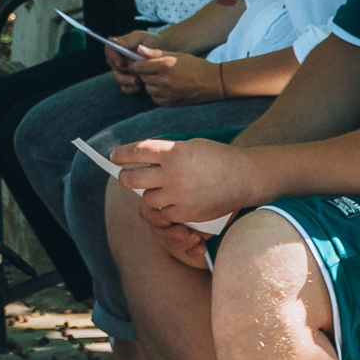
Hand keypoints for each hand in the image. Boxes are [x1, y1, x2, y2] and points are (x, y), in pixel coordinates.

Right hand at [106, 30, 161, 85]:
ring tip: (138, 81)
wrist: (166, 52)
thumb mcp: (143, 37)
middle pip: (113, 67)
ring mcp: (124, 70)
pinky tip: (139, 87)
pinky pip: (125, 88)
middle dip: (122, 73)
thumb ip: (129, 40)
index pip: (109, 49)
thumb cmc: (153, 42)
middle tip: (134, 77)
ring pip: (118, 78)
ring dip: (126, 81)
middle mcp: (119, 58)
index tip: (121, 63)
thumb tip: (113, 41)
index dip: (112, 57)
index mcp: (120, 46)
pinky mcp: (129, 81)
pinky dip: (131, 88)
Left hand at [112, 136, 255, 233]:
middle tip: (124, 175)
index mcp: (174, 152)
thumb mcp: (192, 146)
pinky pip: (165, 213)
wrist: (245, 177)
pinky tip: (176, 201)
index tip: (114, 156)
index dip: (122, 154)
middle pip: (132, 179)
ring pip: (148, 199)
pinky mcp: (186, 213)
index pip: (138, 151)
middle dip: (124, 177)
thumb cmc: (218, 157)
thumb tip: (142, 159)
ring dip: (151, 193)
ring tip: (162, 188)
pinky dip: (168, 208)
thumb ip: (168, 152)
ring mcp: (179, 195)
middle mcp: (173, 174)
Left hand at [132, 49, 227, 107]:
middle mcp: (164, 81)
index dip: (135, 64)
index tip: (135, 63)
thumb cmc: (195, 66)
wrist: (214, 83)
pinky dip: (157, 93)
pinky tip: (166, 88)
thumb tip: (138, 49)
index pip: (139, 66)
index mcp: (165, 66)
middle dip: (144, 73)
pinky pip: (155, 98)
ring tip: (162, 78)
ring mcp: (167, 94)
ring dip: (151, 83)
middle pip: (142, 77)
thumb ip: (155, 53)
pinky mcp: (170, 103)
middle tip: (153, 70)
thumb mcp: (176, 55)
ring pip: (148, 88)